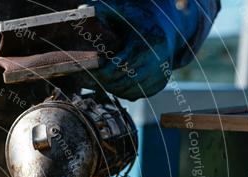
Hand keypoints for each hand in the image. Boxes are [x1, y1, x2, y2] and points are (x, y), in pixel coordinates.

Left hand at [80, 0, 202, 99]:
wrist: (166, 26)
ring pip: (125, 91)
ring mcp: (160, 74)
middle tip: (85, 79)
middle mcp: (157, 62)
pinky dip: (121, 90)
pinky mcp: (160, 83)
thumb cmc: (137, 18)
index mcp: (146, 44)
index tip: (82, 71)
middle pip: (119, 82)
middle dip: (101, 82)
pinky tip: (114, 79)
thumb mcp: (121, 11)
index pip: (115, 69)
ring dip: (110, 87)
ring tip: (99, 77)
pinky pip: (134, 94)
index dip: (97, 73)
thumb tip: (81, 11)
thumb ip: (102, 11)